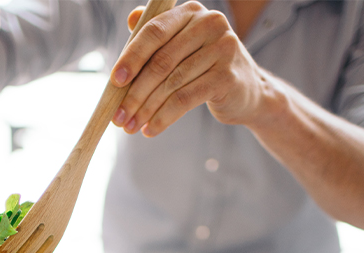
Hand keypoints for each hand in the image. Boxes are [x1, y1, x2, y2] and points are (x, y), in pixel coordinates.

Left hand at [110, 1, 266, 136]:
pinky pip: (185, 99)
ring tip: (131, 126)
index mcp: (192, 12)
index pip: (154, 31)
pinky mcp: (227, 76)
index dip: (131, 57)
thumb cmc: (206, 68)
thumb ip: (159, 35)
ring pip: (171, 83)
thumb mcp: (183, 47)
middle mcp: (210, 24)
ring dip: (146, 109)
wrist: (248, 92)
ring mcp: (223, 49)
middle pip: (161, 61)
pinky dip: (164, 117)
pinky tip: (151, 130)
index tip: (114, 81)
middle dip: (135, 92)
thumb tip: (131, 19)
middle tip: (119, 115)